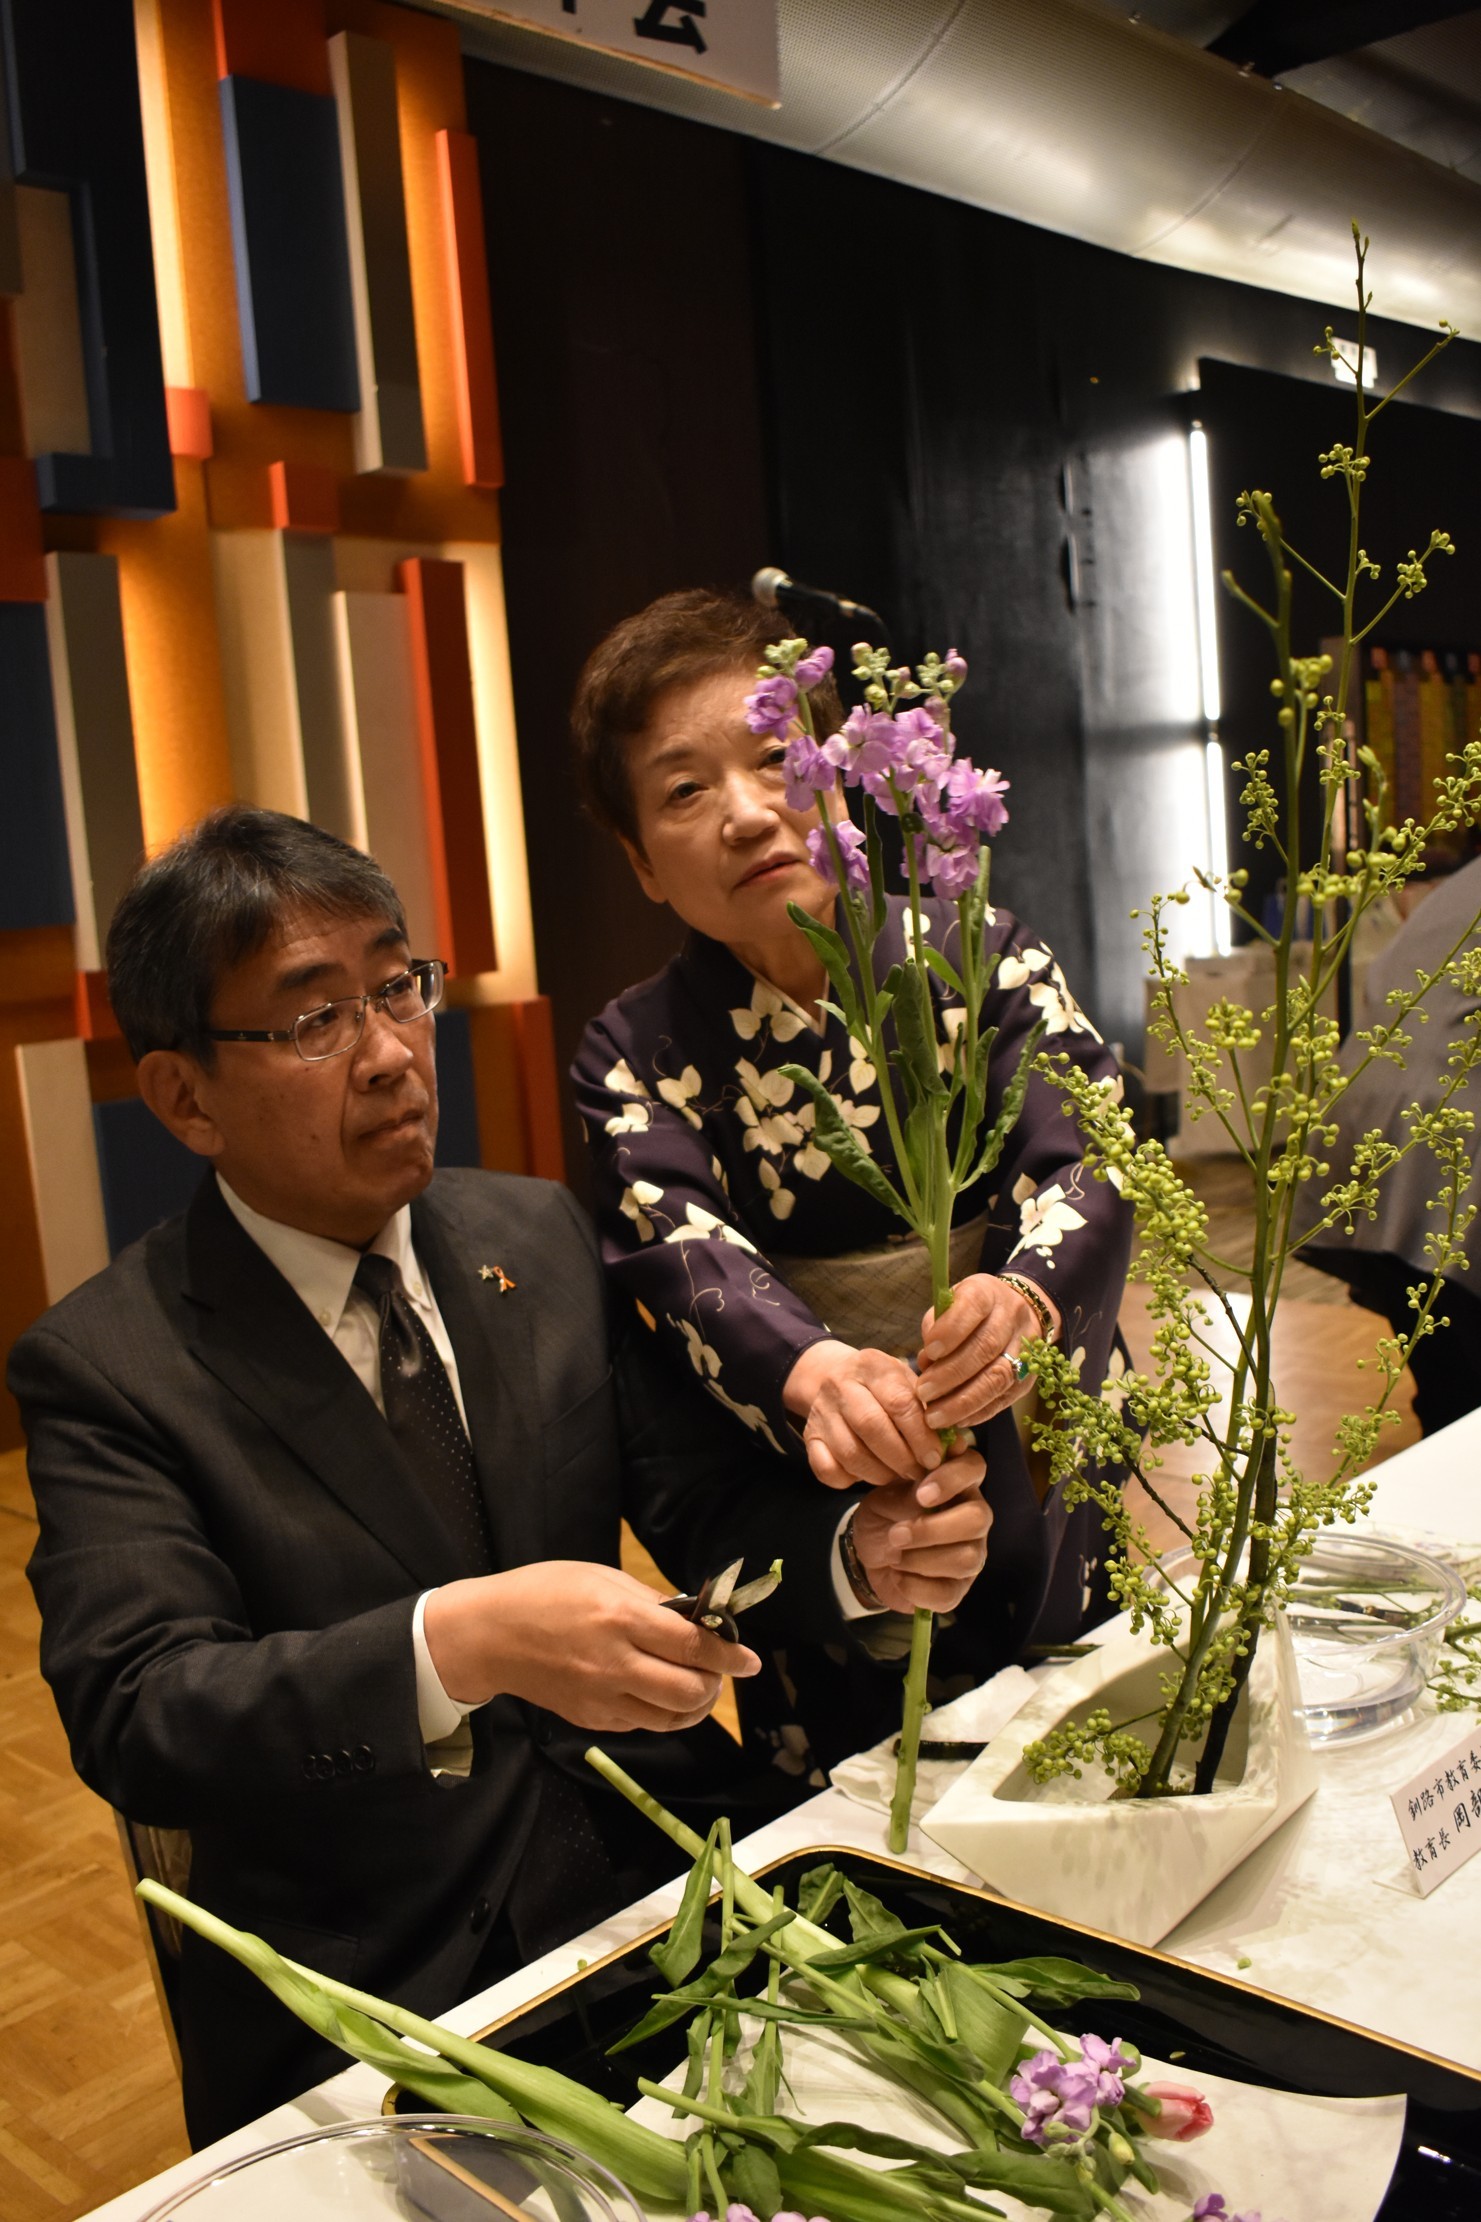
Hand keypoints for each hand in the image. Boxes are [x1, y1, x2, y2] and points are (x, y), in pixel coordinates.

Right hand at [423, 1562, 759, 1733]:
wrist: (489, 1636)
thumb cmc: (545, 1592)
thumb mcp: (602, 1577)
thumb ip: (652, 1601)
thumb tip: (696, 1618)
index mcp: (618, 1618)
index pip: (691, 1645)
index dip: (729, 1654)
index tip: (750, 1659)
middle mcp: (613, 1663)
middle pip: (688, 1690)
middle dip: (715, 1683)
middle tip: (718, 1669)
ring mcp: (601, 1698)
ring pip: (670, 1718)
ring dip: (695, 1705)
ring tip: (697, 1685)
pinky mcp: (590, 1719)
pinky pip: (642, 1723)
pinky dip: (662, 1711)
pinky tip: (658, 1691)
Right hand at [785, 1338, 950, 1489]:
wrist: (832, 1378)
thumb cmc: (885, 1387)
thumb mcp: (908, 1383)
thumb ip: (932, 1409)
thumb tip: (960, 1444)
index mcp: (873, 1366)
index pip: (899, 1402)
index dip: (920, 1435)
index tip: (935, 1458)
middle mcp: (842, 1384)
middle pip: (872, 1426)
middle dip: (902, 1458)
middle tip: (919, 1474)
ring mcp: (821, 1411)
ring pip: (850, 1452)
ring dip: (879, 1473)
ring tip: (897, 1477)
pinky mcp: (809, 1437)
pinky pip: (825, 1469)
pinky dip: (848, 1480)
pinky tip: (865, 1477)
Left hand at [848, 1447, 990, 1612]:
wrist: (869, 1557)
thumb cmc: (884, 1517)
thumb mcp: (885, 1499)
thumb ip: (907, 1493)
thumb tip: (925, 1481)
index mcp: (957, 1484)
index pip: (974, 1467)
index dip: (953, 1478)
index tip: (921, 1494)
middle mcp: (973, 1517)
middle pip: (979, 1519)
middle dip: (933, 1529)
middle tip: (895, 1535)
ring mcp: (971, 1554)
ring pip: (966, 1559)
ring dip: (921, 1559)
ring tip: (893, 1557)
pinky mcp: (958, 1588)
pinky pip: (949, 1593)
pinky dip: (916, 1587)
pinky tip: (898, 1577)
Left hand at [916, 1273, 1059, 1432]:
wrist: (1021, 1314)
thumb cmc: (971, 1312)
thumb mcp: (951, 1304)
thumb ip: (935, 1327)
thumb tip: (925, 1363)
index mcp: (987, 1293)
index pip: (973, 1307)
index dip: (951, 1330)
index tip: (928, 1351)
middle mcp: (1011, 1319)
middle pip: (985, 1348)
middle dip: (951, 1374)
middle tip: (923, 1392)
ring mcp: (1025, 1350)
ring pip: (997, 1378)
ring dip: (963, 1402)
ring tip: (934, 1416)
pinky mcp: (1028, 1378)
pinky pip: (1003, 1399)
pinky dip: (977, 1413)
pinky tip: (955, 1421)